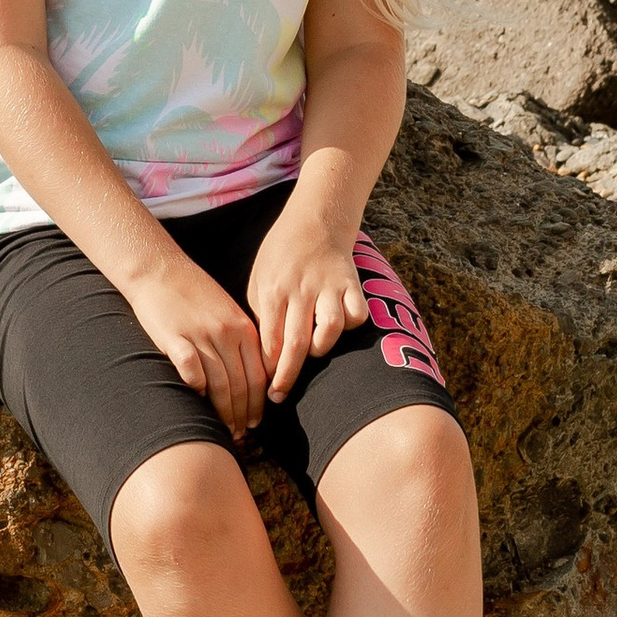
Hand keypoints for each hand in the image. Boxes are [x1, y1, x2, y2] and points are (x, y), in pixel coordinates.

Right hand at [127, 260, 267, 437]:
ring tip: (223, 429)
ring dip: (223, 412)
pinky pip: (192, 372)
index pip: (258, 375)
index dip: (258, 404)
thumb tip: (252, 377)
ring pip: (219, 385)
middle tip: (240, 434)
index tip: (255, 421)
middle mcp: (226, 333)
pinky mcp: (175, 338)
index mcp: (243, 327)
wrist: (159, 269)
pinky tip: (197, 401)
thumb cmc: (193, 293)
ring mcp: (201, 336)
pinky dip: (197, 390)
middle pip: (241, 385)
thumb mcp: (227, 311)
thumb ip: (240, 340)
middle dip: (242, 414)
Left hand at [247, 212, 371, 399]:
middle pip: (296, 344)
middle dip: (287, 376)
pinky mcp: (352, 283)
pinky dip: (350, 327)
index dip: (267, 369)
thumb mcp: (259, 278)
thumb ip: (261, 313)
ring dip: (320, 348)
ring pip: (329, 331)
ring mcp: (329, 286)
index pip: (269, 339)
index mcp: (273, 289)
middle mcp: (301, 290)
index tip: (264, 389)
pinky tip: (338, 325)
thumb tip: (261, 355)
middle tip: (279, 396)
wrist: (315, 220)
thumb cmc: (281, 255)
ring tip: (312, 350)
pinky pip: (357, 316)